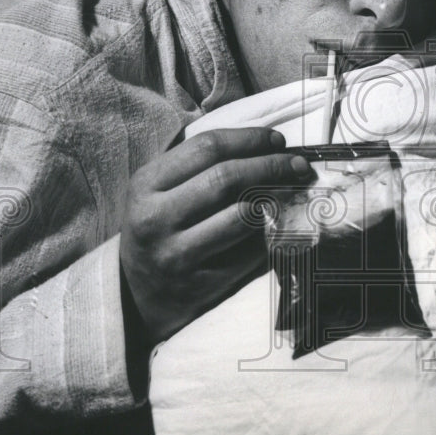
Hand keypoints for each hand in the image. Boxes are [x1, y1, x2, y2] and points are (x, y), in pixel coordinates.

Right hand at [119, 127, 312, 346]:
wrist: (136, 295)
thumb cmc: (159, 228)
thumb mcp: (158, 190)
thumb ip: (198, 165)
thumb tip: (263, 144)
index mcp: (146, 184)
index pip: (207, 148)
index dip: (250, 139)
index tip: (277, 140)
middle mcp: (157, 218)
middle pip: (227, 178)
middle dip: (272, 166)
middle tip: (298, 165)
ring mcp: (177, 254)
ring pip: (242, 215)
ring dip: (273, 200)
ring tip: (287, 193)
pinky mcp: (200, 284)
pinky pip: (249, 252)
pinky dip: (268, 235)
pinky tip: (273, 227)